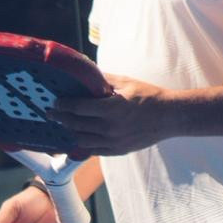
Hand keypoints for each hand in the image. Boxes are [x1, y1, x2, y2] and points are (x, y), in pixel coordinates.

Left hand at [52, 74, 177, 158]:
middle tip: (52, 113)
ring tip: (64, 125)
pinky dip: (83, 144)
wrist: (170, 117)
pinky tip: (77, 138)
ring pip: (82, 140)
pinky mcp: (118, 151)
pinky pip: (94, 151)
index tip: (55, 102)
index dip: (63, 105)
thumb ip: (104, 79)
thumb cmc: (149, 97)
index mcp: (111, 108)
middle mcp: (110, 128)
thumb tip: (87, 71)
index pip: (78, 108)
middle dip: (61, 118)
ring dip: (70, 132)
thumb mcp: (126, 82)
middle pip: (76, 125)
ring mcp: (114, 142)